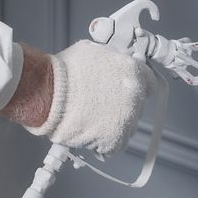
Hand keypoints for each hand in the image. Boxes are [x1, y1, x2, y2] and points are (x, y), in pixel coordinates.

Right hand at [10, 40, 163, 156]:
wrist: (48, 94)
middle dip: (122, 105)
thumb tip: (114, 63)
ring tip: (91, 119)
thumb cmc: (64, 71)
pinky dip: (103, 142)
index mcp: (134, 73)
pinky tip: (89, 132)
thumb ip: (112, 60)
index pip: (149, 83)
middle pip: (137, 106)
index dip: (136, 86)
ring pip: (127, 126)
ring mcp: (127, 121)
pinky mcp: (115, 141)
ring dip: (114, 124)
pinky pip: (114, 145)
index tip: (127, 90)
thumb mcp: (94, 52)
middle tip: (101, 104)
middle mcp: (135, 97)